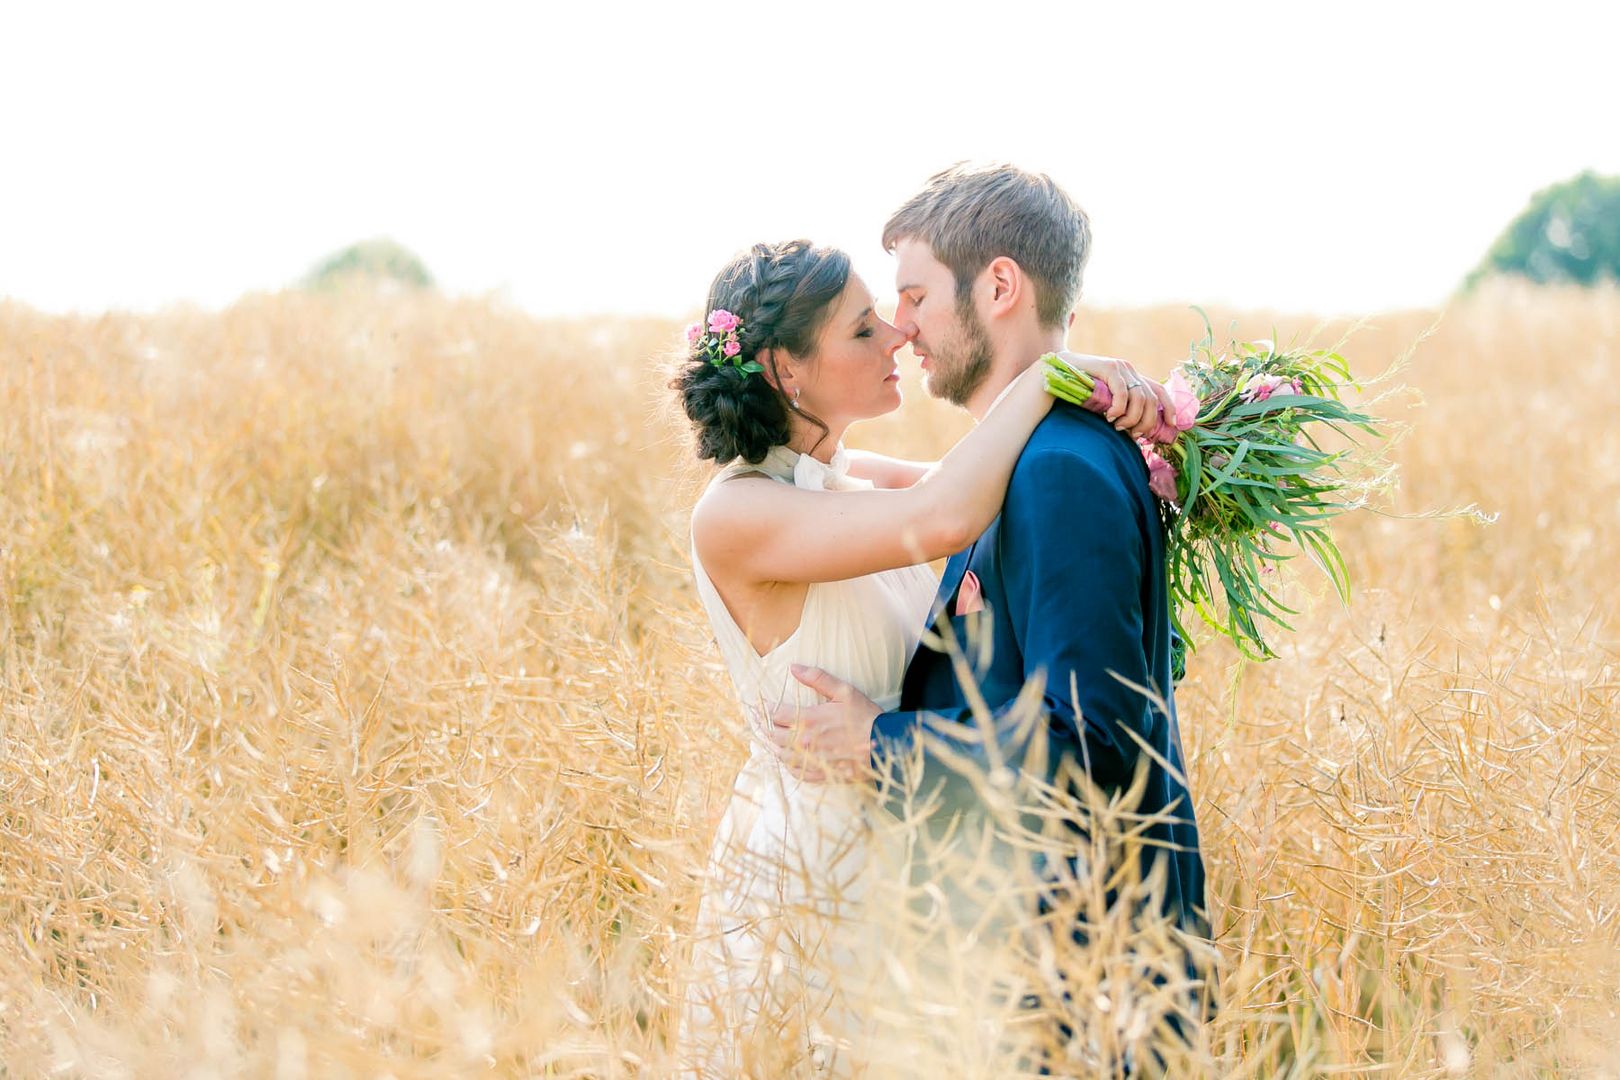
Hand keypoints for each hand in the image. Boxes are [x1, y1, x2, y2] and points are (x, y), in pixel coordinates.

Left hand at [755, 664, 880, 782]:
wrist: (883, 745)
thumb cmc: (865, 716)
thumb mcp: (844, 691)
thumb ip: (817, 678)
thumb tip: (793, 668)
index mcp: (809, 719)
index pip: (776, 715)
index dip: (771, 709)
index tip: (770, 706)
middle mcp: (805, 742)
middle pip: (775, 736)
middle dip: (771, 727)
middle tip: (771, 722)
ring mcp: (811, 760)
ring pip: (781, 755)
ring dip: (777, 746)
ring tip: (778, 739)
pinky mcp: (820, 773)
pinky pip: (796, 772)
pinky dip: (790, 765)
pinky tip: (792, 758)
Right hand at [1059, 352, 1175, 439]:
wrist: (1056, 373)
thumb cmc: (1079, 392)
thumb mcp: (1106, 402)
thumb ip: (1121, 410)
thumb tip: (1136, 432)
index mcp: (1132, 377)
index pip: (1159, 391)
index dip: (1170, 408)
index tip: (1173, 425)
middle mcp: (1130, 370)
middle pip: (1152, 400)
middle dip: (1146, 422)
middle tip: (1133, 435)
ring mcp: (1120, 368)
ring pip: (1140, 398)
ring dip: (1131, 418)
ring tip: (1118, 426)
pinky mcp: (1109, 368)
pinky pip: (1123, 392)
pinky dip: (1119, 408)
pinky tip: (1110, 417)